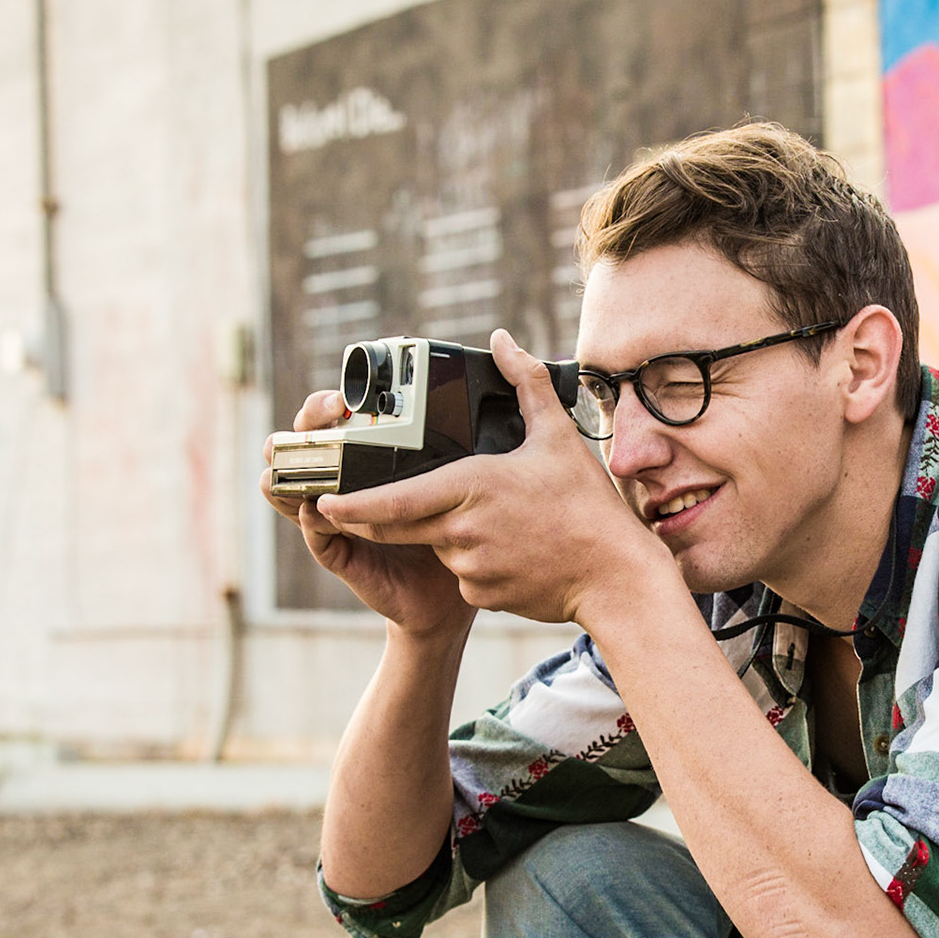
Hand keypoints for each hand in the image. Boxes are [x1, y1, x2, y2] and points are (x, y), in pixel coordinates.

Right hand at [259, 390, 474, 638]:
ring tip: (294, 461)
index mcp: (367, 465)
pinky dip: (311, 520)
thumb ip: (445, 453)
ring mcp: (335, 520)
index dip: (328, 405)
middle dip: (304, 428)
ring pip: (292, 489)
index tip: (343, 397)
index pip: (333, 424)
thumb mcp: (449, 484)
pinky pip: (314, 534)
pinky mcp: (338, 554)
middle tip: (324, 417)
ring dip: (288, 474)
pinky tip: (317, 510)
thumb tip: (467, 407)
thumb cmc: (452, 529)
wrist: (450, 594)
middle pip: (302, 447)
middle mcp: (345, 488)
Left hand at [312, 330, 676, 625]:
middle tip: (366, 508)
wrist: (615, 576)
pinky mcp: (482, 597)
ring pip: (440, 549)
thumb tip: (503, 340)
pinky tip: (515, 554)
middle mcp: (461, 531)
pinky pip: (464, 578)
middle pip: (400, 527)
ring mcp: (470, 569)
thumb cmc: (587, 506)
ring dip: (451, 537)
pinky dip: (477, 565)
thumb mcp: (557, 437)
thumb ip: (525, 384)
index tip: (323, 501)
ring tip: (503, 525)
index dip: (352, 504)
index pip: (393, 500)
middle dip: (379, 519)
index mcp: (470, 486)